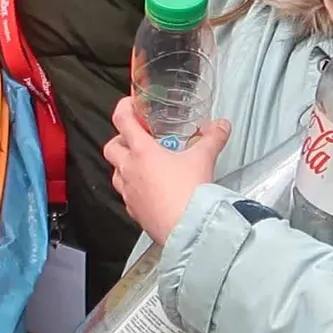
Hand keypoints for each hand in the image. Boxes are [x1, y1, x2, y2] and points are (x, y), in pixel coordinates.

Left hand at [102, 95, 233, 242]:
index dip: (123, 108)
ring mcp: (129, 193)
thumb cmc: (190, 192)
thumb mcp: (203, 158)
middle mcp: (129, 170)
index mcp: (142, 152)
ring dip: (124, 165)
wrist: (189, 228)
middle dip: (120, 139)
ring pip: (115, 173)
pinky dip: (133, 189)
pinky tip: (149, 190)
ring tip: (142, 164)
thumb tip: (221, 125)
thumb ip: (212, 138)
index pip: (122, 121)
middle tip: (135, 138)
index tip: (129, 105)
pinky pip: (127, 196)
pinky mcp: (134, 212)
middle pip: (111, 148)